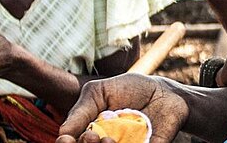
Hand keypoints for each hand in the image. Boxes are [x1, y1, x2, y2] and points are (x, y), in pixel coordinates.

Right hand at [57, 74, 186, 142]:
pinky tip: (124, 141)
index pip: (73, 142)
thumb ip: (81, 111)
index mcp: (91, 131)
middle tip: (92, 136)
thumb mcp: (99, 92)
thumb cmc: (130, 89)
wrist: (164, 91)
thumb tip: (63, 134)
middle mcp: (106, 142)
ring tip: (108, 140)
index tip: (66, 140)